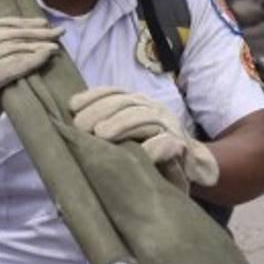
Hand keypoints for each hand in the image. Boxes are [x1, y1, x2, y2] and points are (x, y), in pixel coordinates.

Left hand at [0, 17, 62, 167]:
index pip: (8, 65)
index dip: (33, 57)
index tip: (53, 52)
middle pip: (7, 45)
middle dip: (35, 40)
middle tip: (58, 37)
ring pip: (1, 32)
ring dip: (28, 29)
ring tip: (50, 28)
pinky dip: (14, 22)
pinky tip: (32, 23)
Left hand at [69, 88, 218, 191]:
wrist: (192, 171)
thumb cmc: (149, 156)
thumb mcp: (125, 138)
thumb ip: (105, 127)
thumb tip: (70, 119)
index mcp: (139, 105)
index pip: (116, 92)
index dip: (94, 96)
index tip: (72, 106)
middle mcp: (155, 111)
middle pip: (127, 102)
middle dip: (101, 110)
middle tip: (80, 127)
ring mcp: (171, 128)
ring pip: (146, 117)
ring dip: (122, 124)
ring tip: (101, 135)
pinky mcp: (184, 149)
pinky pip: (170, 143)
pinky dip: (156, 147)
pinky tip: (141, 153)